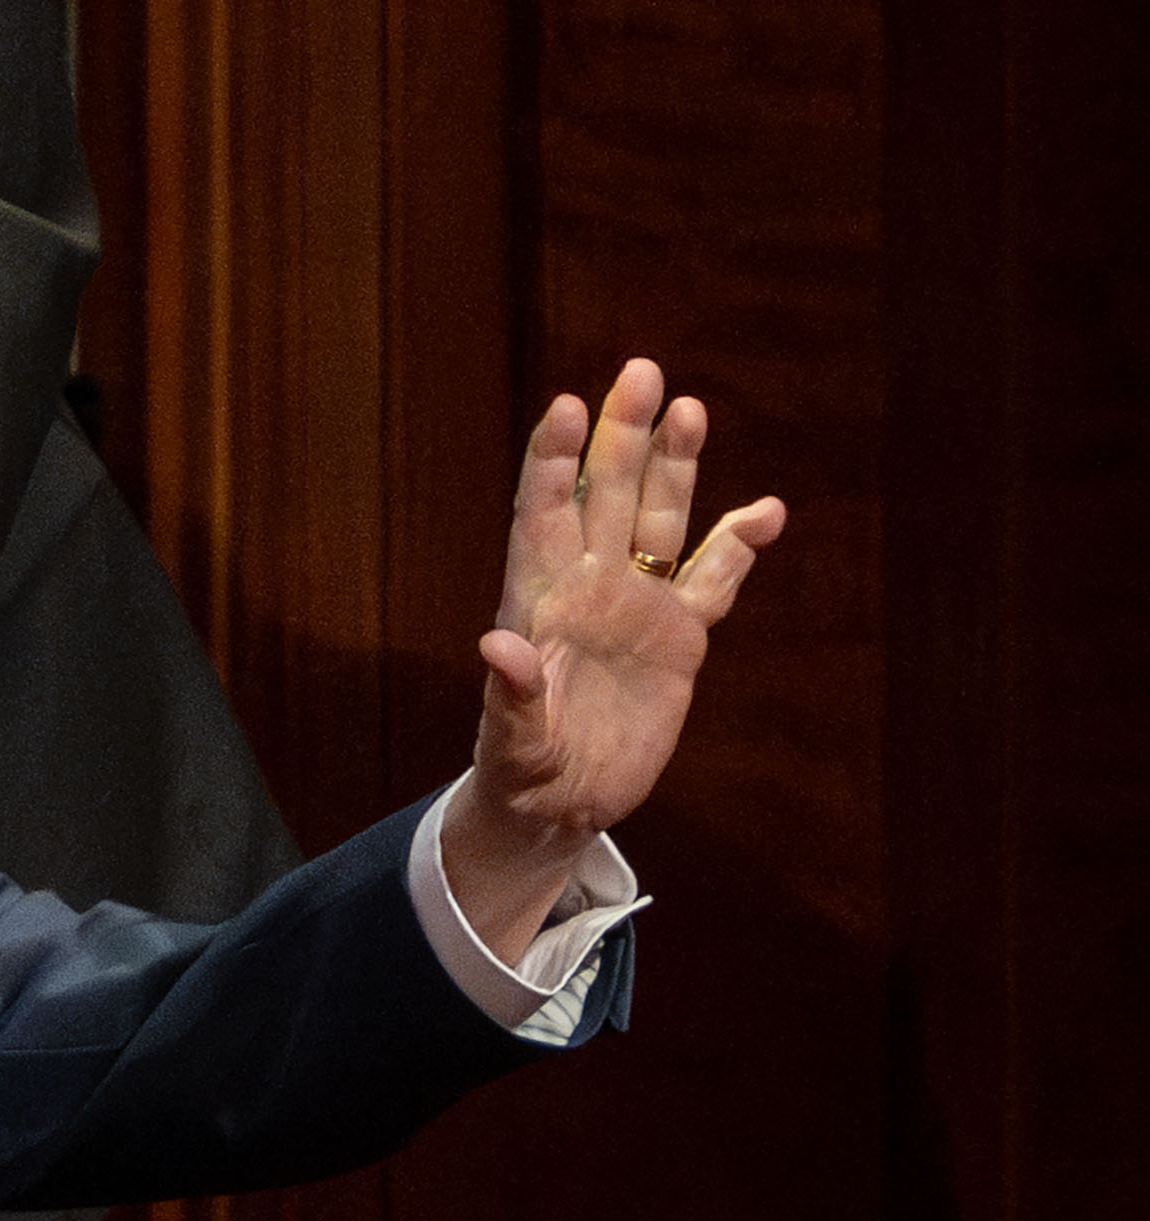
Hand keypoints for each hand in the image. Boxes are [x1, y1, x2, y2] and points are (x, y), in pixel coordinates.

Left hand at [442, 357, 786, 963]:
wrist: (563, 805)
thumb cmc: (522, 774)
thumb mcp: (513, 745)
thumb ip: (510, 697)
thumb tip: (498, 649)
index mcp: (536, 604)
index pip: (541, 516)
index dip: (553, 462)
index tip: (566, 407)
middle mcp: (587, 589)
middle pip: (605, 496)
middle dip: (621, 437)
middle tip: (640, 371)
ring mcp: (636, 607)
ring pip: (658, 520)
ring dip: (674, 467)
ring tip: (688, 408)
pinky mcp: (680, 637)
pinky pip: (713, 580)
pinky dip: (739, 546)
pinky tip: (765, 511)